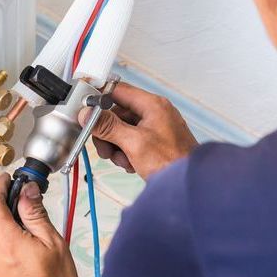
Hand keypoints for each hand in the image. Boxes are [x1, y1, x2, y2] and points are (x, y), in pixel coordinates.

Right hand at [79, 82, 197, 179]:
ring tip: (122, 159)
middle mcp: (154, 112)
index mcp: (152, 105)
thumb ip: (108, 126)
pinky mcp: (153, 141)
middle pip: (116, 114)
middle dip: (107, 133)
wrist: (188, 184)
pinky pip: (130, 140)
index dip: (99, 100)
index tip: (87, 112)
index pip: (117, 91)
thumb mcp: (133, 142)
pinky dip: (125, 152)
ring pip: (121, 129)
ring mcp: (154, 127)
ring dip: (115, 146)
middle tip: (105, 147)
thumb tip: (88, 114)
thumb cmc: (172, 162)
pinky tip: (130, 163)